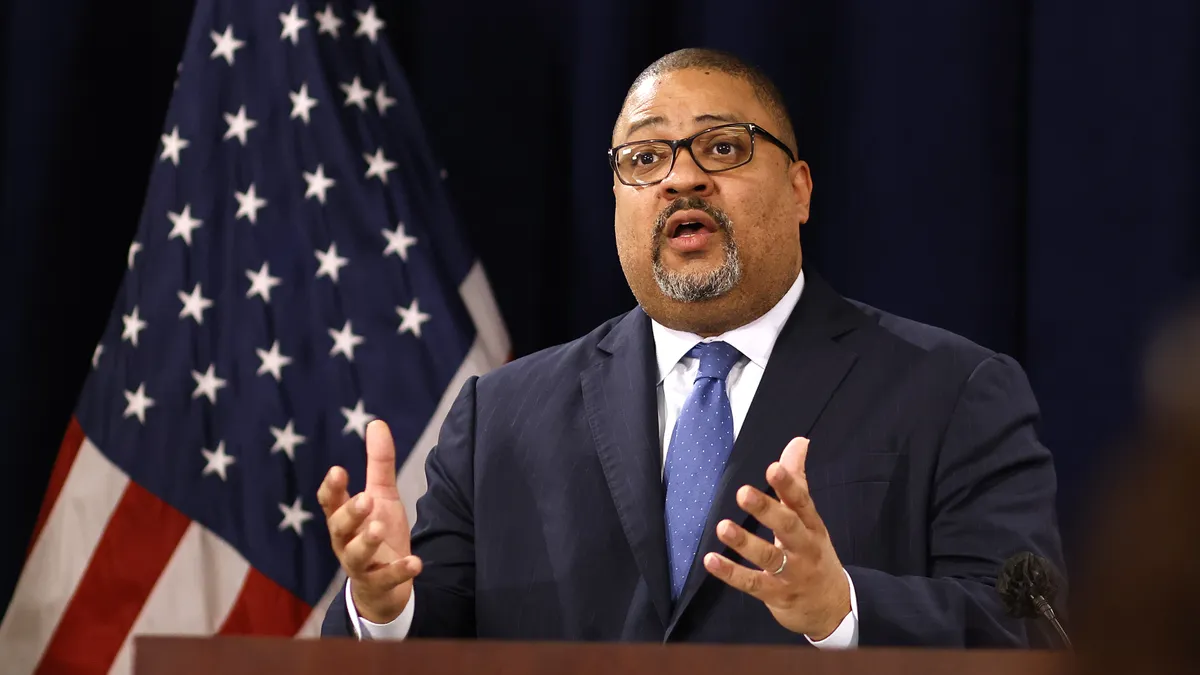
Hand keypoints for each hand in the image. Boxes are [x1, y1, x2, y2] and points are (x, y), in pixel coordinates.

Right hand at [317, 419, 421, 623]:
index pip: (330, 502)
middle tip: (365, 499)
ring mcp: (360, 565)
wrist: (384, 586)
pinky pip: (386, 580)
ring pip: (355, 556)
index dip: (332, 488)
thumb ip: (378, 463)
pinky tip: (416, 562)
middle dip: (350, 513)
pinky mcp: (379, 585)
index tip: (338, 470)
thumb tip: (376, 422)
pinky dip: (399, 571)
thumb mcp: (382, 496)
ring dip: (366, 542)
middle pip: (338, 528)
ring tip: (378, 527)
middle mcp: (346, 541)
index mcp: (344, 518)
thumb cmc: (378, 532)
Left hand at [703, 437, 850, 639]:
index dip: (788, 485)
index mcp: (812, 526)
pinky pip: (752, 584)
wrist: (834, 606)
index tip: (772, 467)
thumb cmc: (814, 554)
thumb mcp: (810, 520)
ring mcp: (791, 574)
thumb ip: (797, 482)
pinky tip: (711, 560)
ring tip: (723, 526)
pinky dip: (731, 573)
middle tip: (743, 492)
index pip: (802, 502)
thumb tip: (798, 442)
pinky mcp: (776, 594)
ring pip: (768, 557)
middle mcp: (804, 548)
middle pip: (787, 527)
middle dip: (766, 510)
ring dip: (745, 542)